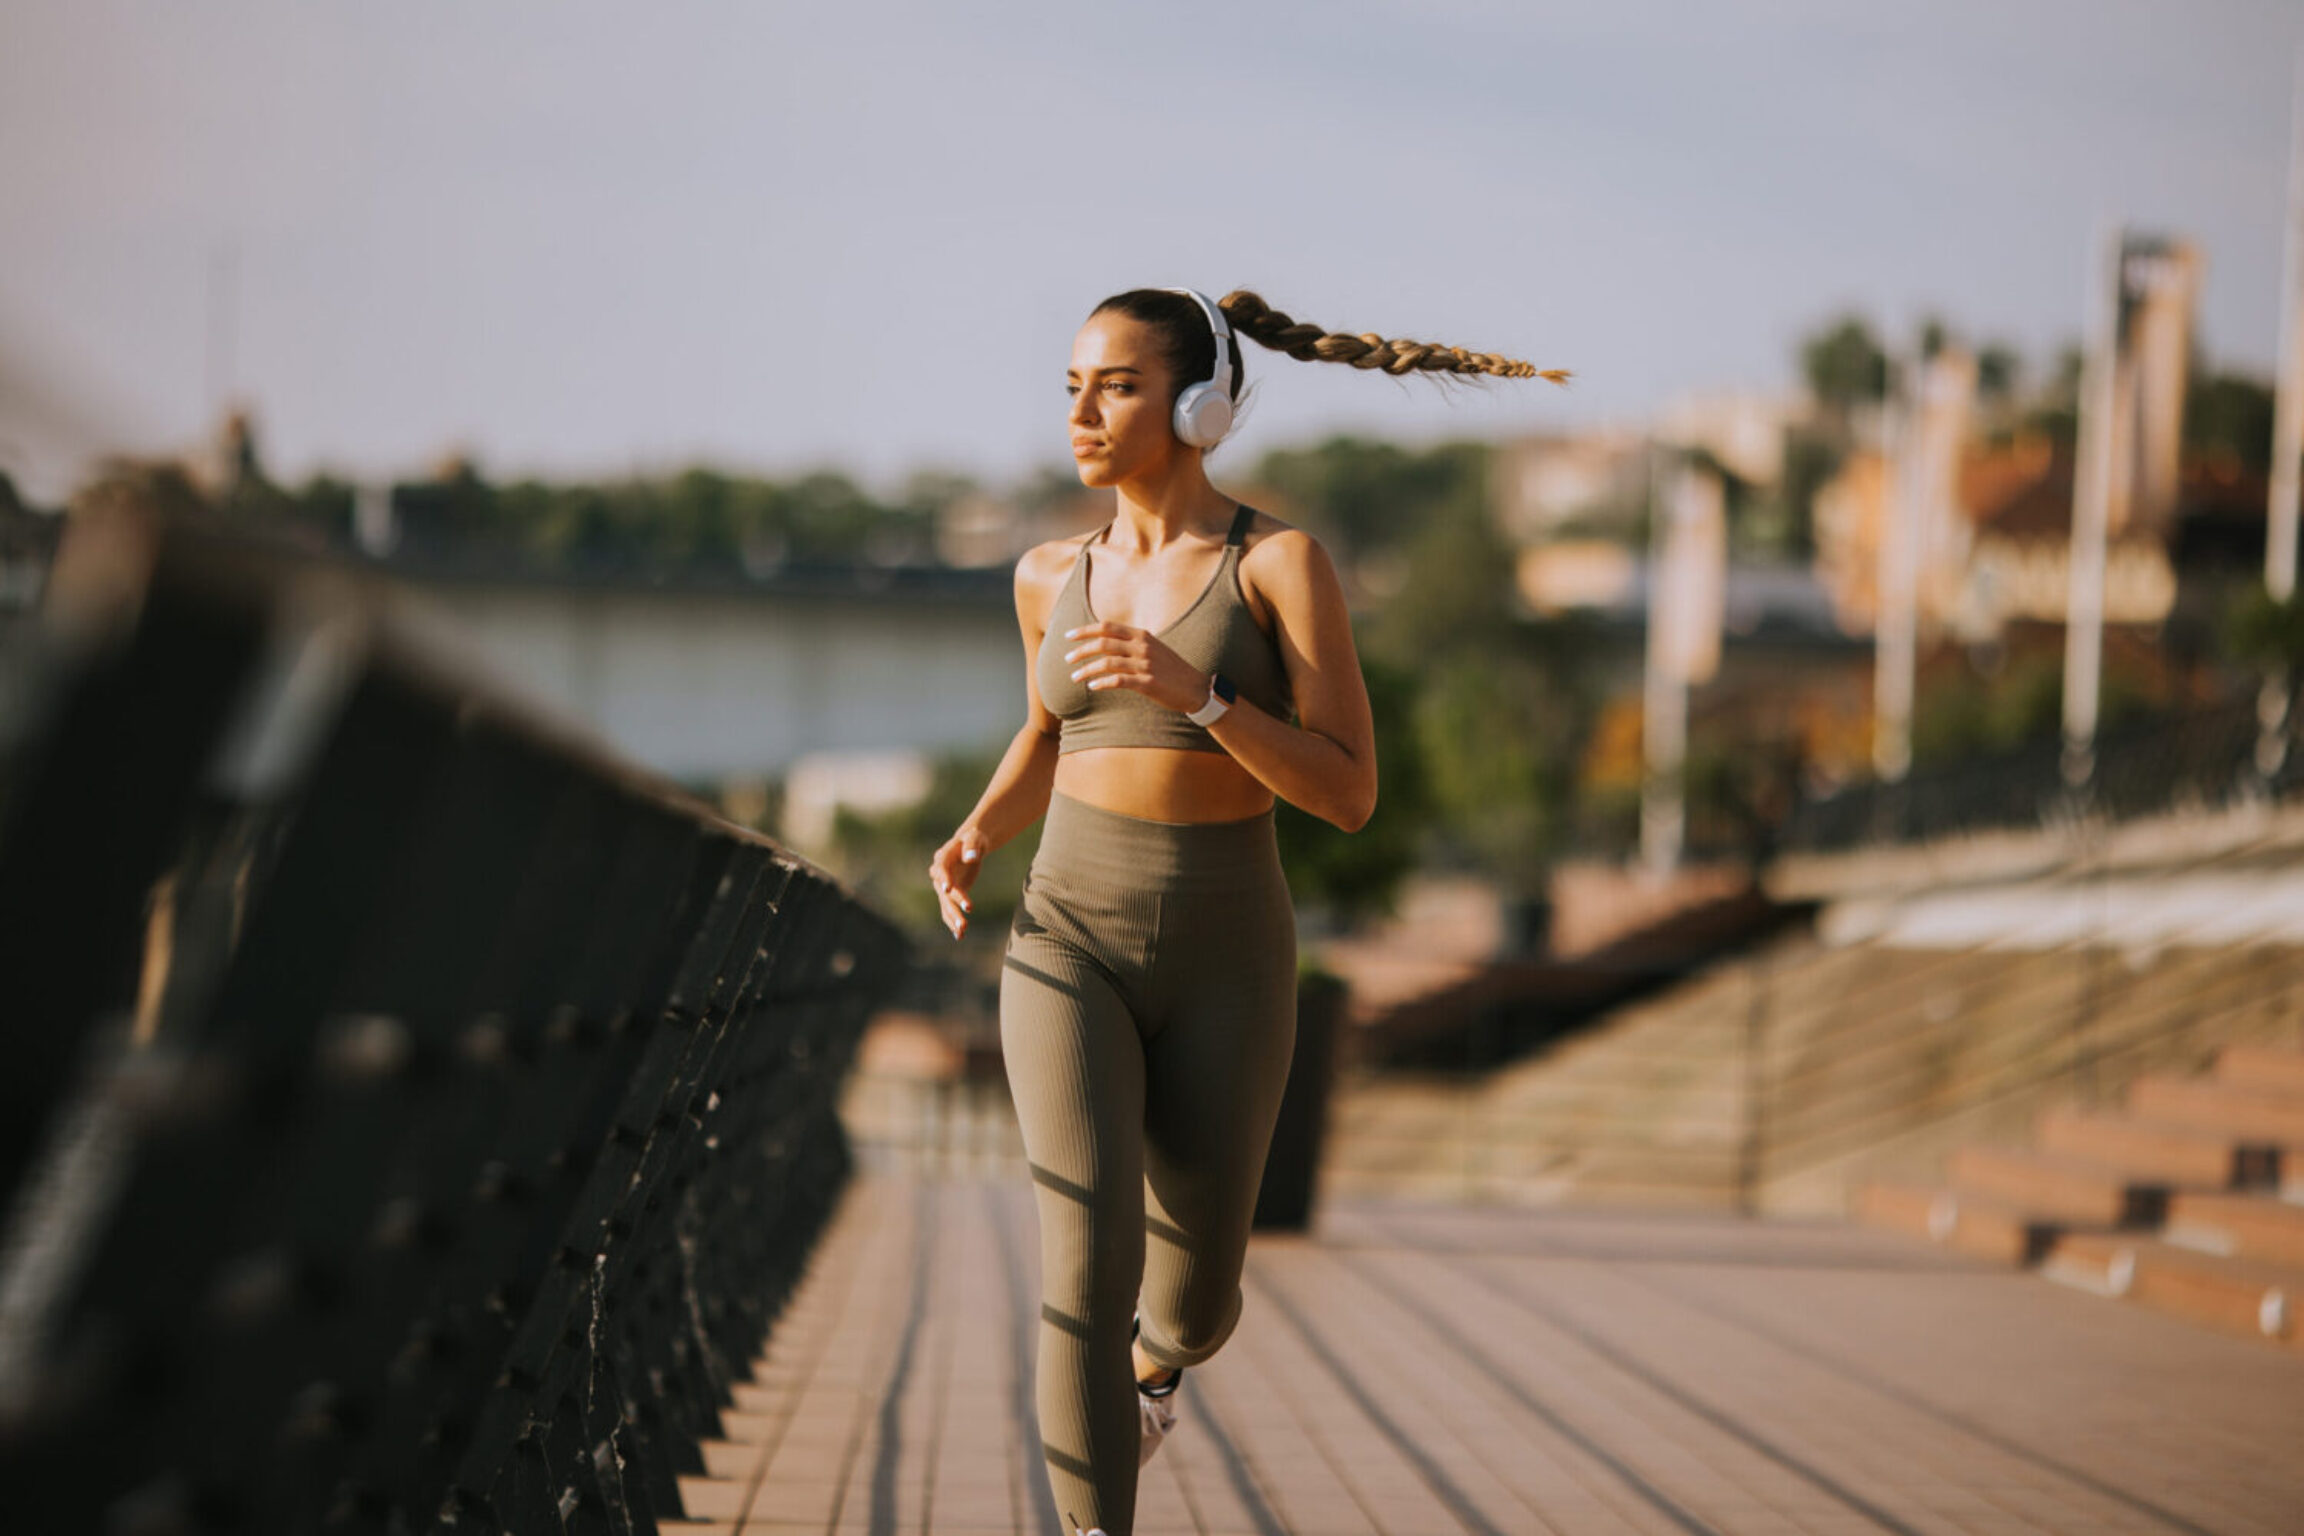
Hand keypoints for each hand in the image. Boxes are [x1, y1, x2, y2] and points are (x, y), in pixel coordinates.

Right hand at [927, 827, 985, 938]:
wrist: (970, 844)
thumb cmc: (974, 838)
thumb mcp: (975, 838)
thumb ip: (972, 847)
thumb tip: (971, 858)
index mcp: (943, 857)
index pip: (941, 868)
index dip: (943, 877)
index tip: (948, 889)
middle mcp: (939, 873)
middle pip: (944, 892)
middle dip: (953, 906)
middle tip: (963, 921)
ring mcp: (943, 885)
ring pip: (946, 904)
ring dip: (953, 918)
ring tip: (962, 932)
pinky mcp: (950, 893)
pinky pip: (950, 908)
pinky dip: (954, 921)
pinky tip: (960, 935)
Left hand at [1062, 623, 1210, 714]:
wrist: (1196, 688)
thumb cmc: (1171, 669)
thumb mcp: (1153, 649)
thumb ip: (1131, 644)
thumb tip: (1105, 645)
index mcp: (1142, 635)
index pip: (1107, 627)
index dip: (1085, 630)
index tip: (1068, 636)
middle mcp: (1142, 647)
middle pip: (1103, 643)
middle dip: (1081, 650)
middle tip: (1067, 659)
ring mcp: (1145, 664)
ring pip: (1106, 663)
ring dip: (1086, 670)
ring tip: (1074, 677)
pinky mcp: (1147, 683)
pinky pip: (1118, 681)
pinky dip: (1102, 683)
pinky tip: (1093, 687)